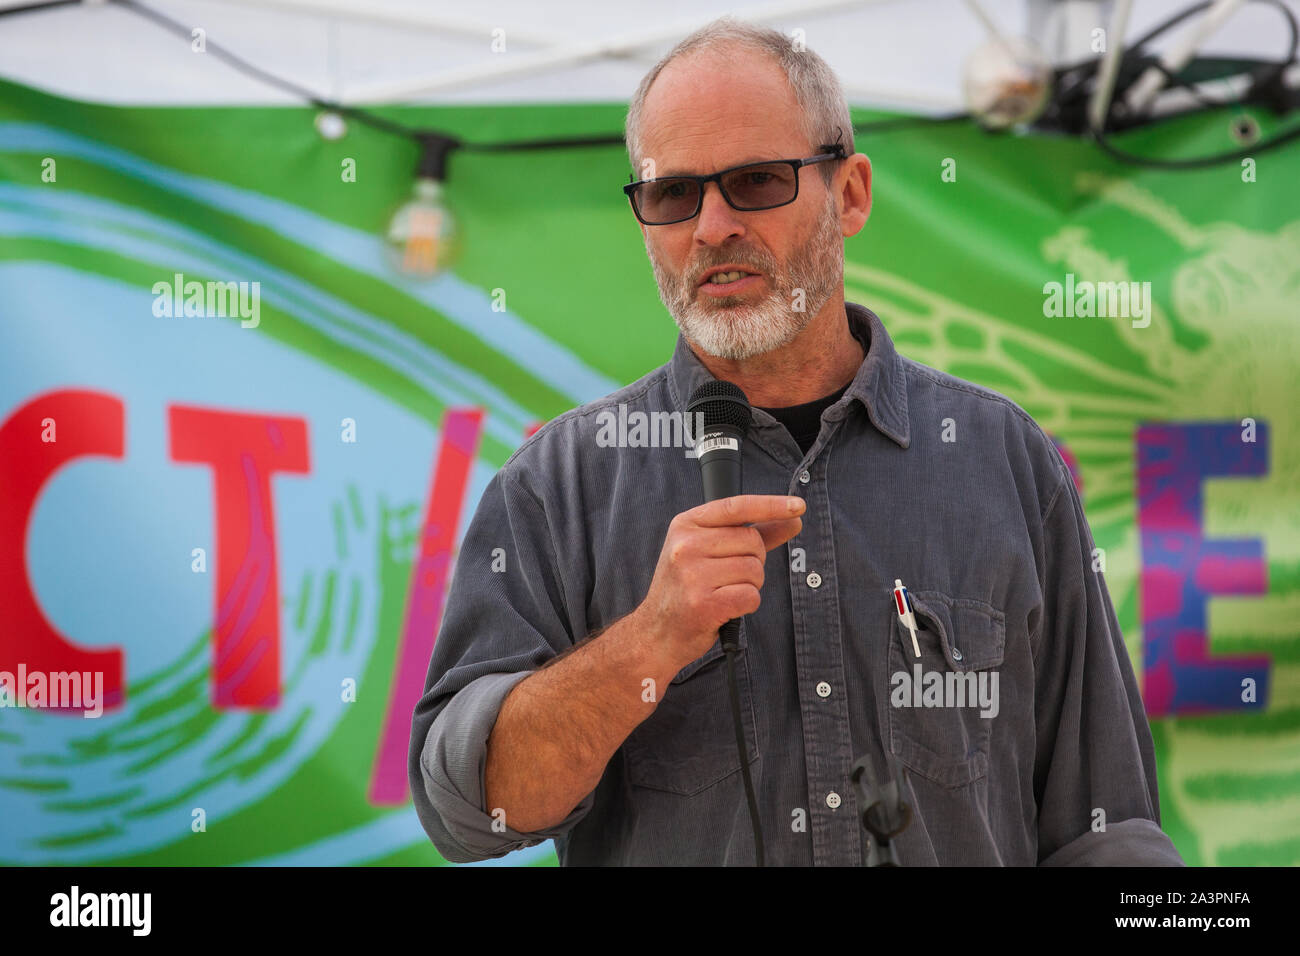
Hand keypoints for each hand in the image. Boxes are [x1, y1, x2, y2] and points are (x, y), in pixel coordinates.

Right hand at [637, 494, 804, 673]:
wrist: (657, 631)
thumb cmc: (686, 588)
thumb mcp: (707, 551)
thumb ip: (751, 533)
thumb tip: (792, 519)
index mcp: (685, 525)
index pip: (736, 507)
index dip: (771, 505)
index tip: (798, 506)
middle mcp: (685, 545)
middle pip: (752, 542)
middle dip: (754, 561)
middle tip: (729, 576)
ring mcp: (692, 574)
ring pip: (754, 570)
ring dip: (750, 585)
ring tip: (723, 592)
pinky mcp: (703, 604)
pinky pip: (751, 596)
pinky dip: (746, 604)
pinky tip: (725, 607)